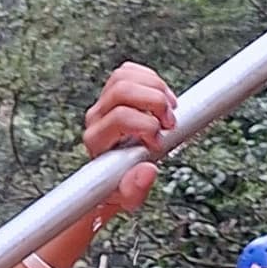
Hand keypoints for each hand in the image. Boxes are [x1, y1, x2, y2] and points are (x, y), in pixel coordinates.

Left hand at [81, 63, 176, 219]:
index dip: (146, 125)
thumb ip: (135, 188)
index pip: (120, 118)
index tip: (159, 141)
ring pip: (124, 76)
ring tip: (169, 108)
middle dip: (155, 102)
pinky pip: (128, 71)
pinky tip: (162, 96)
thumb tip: (147, 170)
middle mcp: (96, 118)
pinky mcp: (112, 93)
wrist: (111, 177)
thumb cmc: (117, 185)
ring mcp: (103, 103)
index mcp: (97, 141)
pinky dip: (150, 78)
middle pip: (122, 90)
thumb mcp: (127, 196)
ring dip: (155, 87)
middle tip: (170, 121)